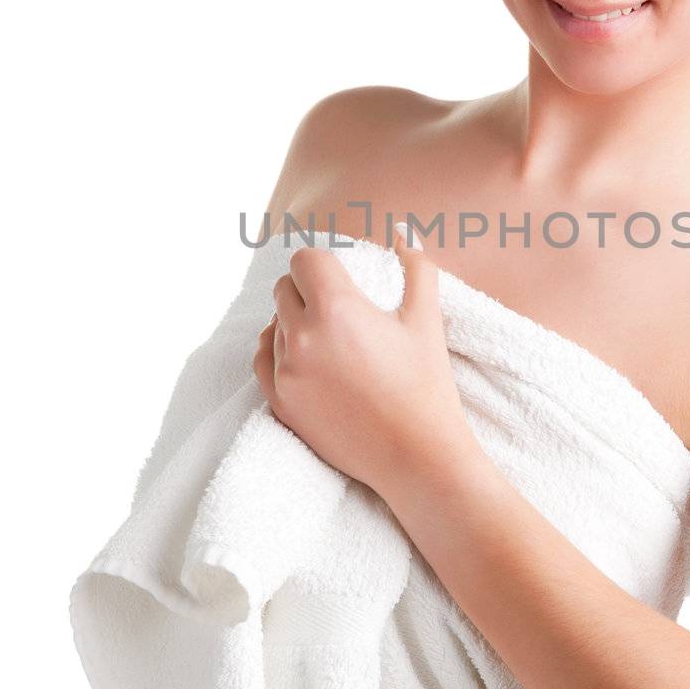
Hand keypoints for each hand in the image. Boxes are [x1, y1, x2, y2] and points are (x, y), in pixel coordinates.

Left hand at [252, 224, 470, 492]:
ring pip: (274, 323)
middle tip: (338, 307)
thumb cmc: (426, 385)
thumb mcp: (427, 319)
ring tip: (329, 339)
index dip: (323, 263)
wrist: (416, 457)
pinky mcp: (279, 402)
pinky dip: (280, 351)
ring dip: (295, 322)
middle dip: (308, 290)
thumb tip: (403, 231)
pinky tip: (306, 358)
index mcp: (336, 308)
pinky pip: (262, 358)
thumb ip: (416, 266)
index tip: (339, 276)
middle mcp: (302, 336)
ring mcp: (286, 372)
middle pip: (285, 289)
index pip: (304, 260)